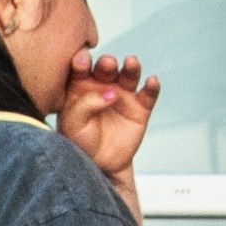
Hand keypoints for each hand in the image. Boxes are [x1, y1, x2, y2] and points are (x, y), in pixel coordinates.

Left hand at [57, 47, 159, 181]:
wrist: (98, 164)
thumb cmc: (79, 141)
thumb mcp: (72, 124)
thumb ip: (85, 104)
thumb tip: (111, 93)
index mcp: (80, 86)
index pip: (80, 69)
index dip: (81, 62)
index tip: (81, 60)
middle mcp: (103, 85)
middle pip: (106, 68)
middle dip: (107, 63)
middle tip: (107, 64)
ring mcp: (123, 94)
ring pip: (129, 75)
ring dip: (131, 67)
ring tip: (131, 62)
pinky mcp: (140, 107)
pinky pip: (149, 94)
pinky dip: (152, 86)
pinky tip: (152, 81)